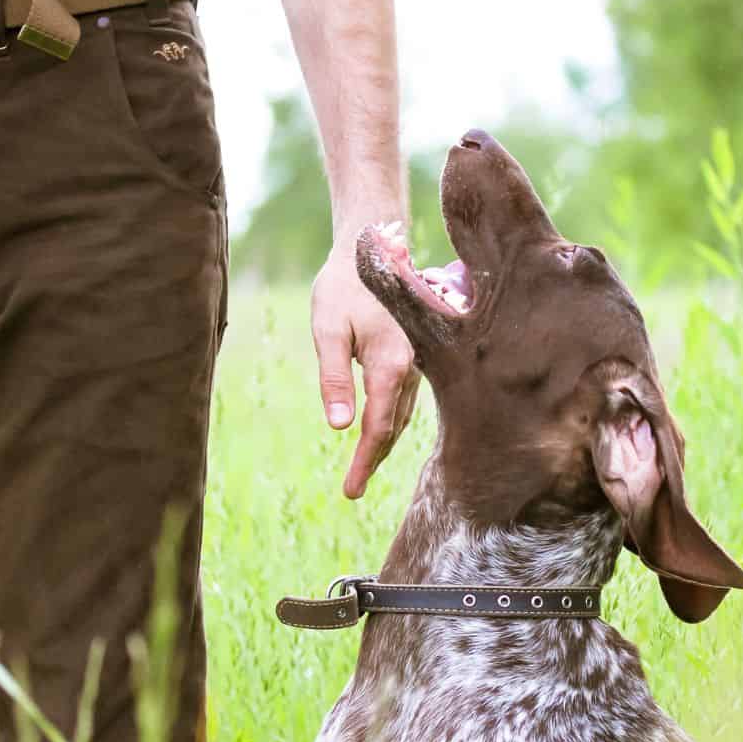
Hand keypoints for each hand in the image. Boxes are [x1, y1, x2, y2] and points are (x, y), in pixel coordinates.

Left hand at [311, 227, 419, 498]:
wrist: (370, 249)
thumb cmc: (343, 287)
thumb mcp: (328, 330)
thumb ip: (334, 378)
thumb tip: (339, 426)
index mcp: (390, 363)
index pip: (378, 427)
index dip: (364, 461)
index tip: (350, 490)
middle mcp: (410, 368)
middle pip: (392, 429)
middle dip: (371, 461)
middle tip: (351, 492)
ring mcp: (415, 364)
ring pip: (399, 417)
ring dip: (381, 446)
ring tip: (361, 471)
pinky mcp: (411, 359)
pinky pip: (402, 402)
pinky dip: (390, 424)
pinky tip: (378, 436)